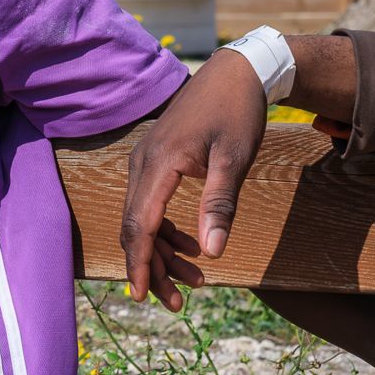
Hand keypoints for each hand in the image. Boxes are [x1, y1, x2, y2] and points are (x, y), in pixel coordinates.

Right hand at [121, 51, 265, 310]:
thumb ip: (220, 203)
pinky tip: (192, 246)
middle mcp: (143, 164)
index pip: (141, 224)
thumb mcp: (234, 159)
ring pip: (142, 219)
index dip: (140, 263)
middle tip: (175, 303)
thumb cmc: (237, 112)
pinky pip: (150, 204)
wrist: (234, 72)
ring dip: (163, 252)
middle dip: (153, 268)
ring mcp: (146, 161)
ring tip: (194, 280)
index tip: (143, 295)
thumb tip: (213, 251)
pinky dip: (166, 230)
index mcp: (159, 163)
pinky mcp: (155, 161)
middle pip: (136, 228)